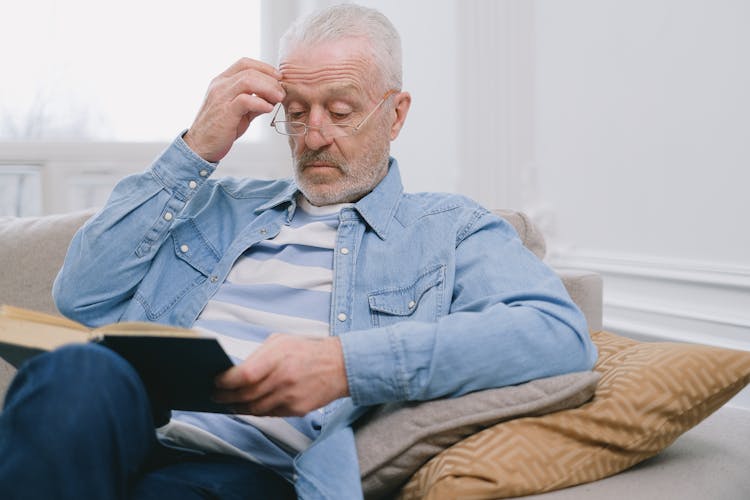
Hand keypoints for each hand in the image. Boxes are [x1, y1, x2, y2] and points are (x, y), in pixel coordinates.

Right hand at [183, 58, 284, 162]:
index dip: (265, 68)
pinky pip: (245, 100)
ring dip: (268, 88)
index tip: (278, 78)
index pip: (245, 63)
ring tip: (278, 99)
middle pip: (249, 70)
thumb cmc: (218, 129)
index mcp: (222, 82)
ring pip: (248, 80)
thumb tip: (272, 98)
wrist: (200, 146)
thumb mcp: (238, 111)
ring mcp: (221, 97)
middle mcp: (220, 85)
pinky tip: (268, 109)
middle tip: (281, 92)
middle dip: (270, 79)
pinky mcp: (225, 111)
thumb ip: (253, 102)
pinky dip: (261, 103)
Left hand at [213, 334, 349, 416]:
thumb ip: (258, 356)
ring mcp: (290, 397)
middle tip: (217, 396)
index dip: (226, 382)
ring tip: (230, 403)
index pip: (243, 375)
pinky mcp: (297, 410)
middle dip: (226, 397)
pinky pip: (269, 414)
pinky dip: (257, 411)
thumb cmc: (307, 351)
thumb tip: (236, 370)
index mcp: (277, 358)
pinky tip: (250, 406)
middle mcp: (283, 379)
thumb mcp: (281, 341)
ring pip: (255, 409)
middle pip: (245, 395)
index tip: (216, 383)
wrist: (339, 366)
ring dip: (239, 408)